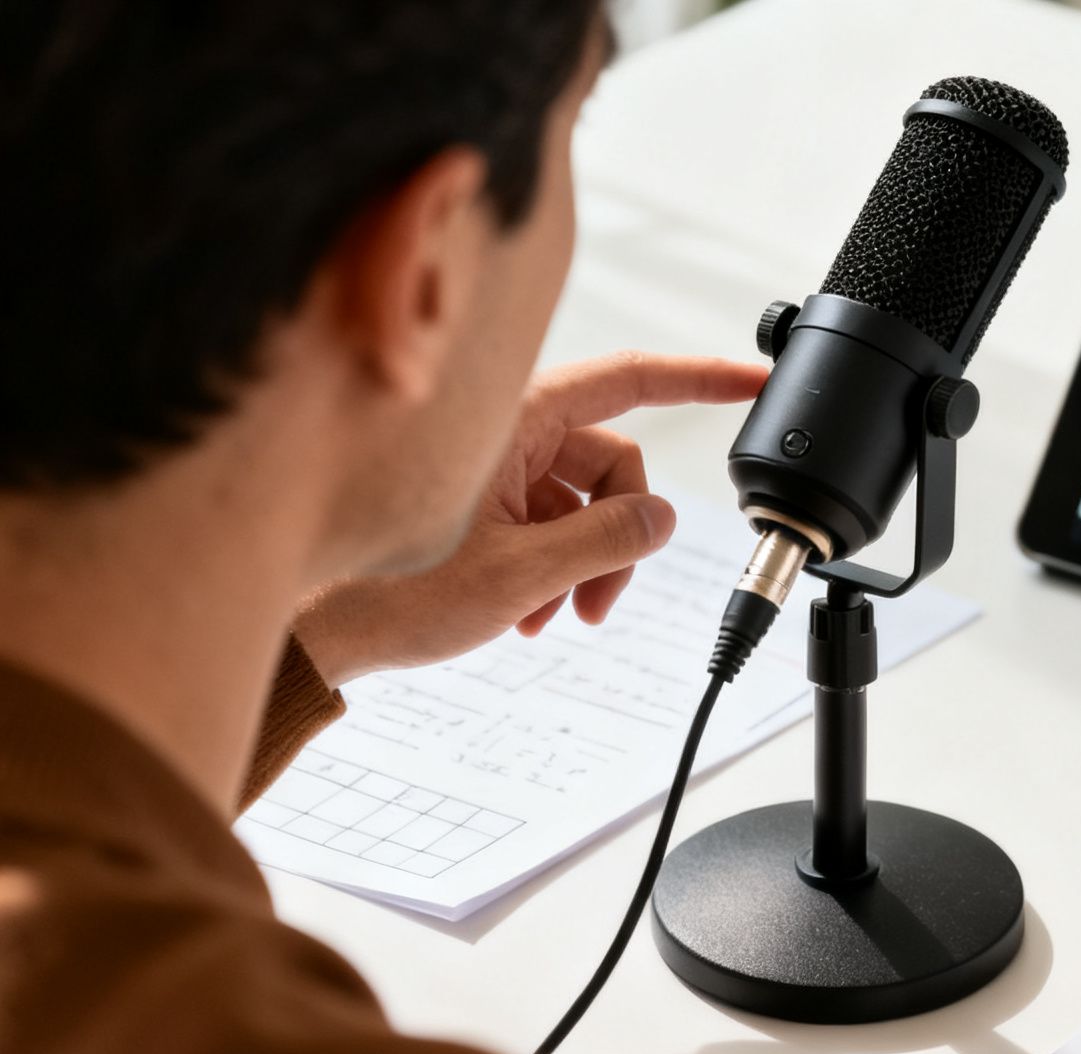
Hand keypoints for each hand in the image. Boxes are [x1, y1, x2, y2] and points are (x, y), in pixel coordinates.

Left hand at [294, 352, 765, 683]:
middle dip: (621, 536)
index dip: (701, 377)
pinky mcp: (476, 498)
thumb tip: (662, 517)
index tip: (754, 378)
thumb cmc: (380, 593)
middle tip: (598, 605)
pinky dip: (550, 568)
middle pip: (609, 464)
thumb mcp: (519, 575)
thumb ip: (606, 540)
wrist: (307, 629)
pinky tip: (524, 613)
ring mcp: (490, 464)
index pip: (631, 379)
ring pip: (579, 502)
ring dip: (583, 564)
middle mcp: (505, 429)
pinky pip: (545, 521)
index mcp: (514, 418)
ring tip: (549, 618)